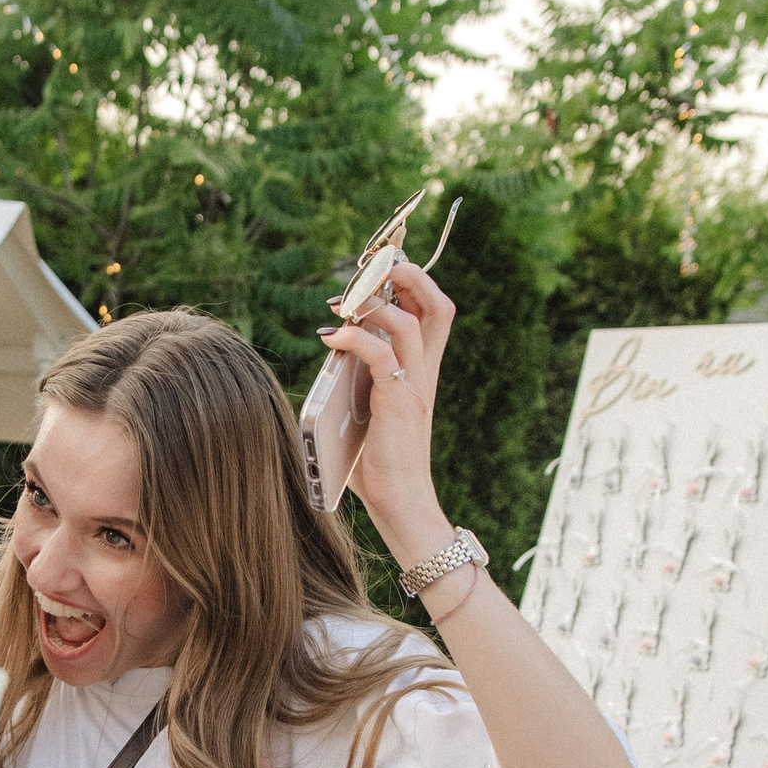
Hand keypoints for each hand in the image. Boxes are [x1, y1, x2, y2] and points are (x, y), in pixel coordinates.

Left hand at [318, 261, 456, 561]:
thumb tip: (334, 351)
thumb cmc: (379, 463)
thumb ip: (359, 379)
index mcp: (422, 372)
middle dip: (409, 276)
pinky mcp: (398, 402)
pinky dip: (354, 338)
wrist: (400, 501)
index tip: (379, 270)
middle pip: (436, 305)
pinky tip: (331, 336)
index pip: (433, 312)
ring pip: (409, 322)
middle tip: (375, 266)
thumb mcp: (369, 410)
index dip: (414, 283)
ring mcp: (415, 386)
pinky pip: (380, 355)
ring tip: (343, 299)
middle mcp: (425, 373)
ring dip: (375, 302)